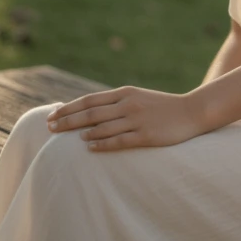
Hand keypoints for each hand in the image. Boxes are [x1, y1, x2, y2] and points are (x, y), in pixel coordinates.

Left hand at [46, 85, 206, 151]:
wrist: (191, 112)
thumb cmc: (161, 107)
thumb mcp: (137, 98)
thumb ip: (116, 103)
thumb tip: (89, 112)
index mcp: (125, 93)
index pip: (89, 100)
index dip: (69, 108)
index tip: (52, 116)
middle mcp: (128, 104)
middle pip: (91, 113)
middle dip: (68, 120)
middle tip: (49, 128)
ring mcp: (137, 120)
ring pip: (102, 126)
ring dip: (82, 132)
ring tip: (65, 139)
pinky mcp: (146, 135)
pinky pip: (120, 140)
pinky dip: (103, 143)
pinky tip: (90, 147)